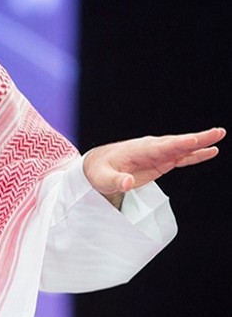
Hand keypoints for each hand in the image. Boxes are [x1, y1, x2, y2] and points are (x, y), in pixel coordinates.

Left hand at [83, 127, 223, 207]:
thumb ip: (116, 181)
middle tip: (217, 132)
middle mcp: (150, 148)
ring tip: (219, 135)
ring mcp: (157, 154)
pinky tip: (210, 151)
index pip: (160, 147)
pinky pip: (181, 157)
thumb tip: (127, 183)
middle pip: (176, 143)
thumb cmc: (98, 172)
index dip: (178, 144)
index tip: (194, 141)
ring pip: (182, 148)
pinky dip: (195, 154)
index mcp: (137, 150)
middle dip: (196, 139)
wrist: (96, 166)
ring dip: (200, 143)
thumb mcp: (103, 179)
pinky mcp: (160, 161)